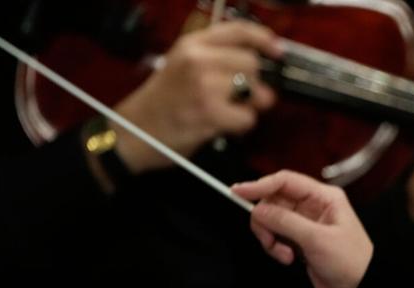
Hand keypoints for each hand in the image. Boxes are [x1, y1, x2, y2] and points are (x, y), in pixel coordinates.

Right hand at [113, 20, 283, 172]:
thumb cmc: (163, 101)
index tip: (277, 51)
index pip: (238, 30)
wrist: (135, 131)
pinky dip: (241, 125)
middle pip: (253, 64)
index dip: (264, 39)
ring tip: (230, 110)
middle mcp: (198, 60)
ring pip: (256, 91)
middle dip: (255, 83)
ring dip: (251, 106)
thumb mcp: (182, 64)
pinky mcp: (210, 113)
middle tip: (242, 96)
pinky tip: (223, 124)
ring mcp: (204, 86)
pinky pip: (248, 118)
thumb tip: (259, 58)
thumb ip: (215, 56)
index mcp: (192, 44)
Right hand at [232, 170, 372, 287]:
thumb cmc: (353, 262)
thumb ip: (286, 222)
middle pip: (273, 201)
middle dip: (265, 220)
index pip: (285, 181)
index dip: (259, 185)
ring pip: (271, 220)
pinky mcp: (300, 241)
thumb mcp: (317, 239)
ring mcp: (305, 225)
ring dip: (270, 238)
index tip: (239, 191)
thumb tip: (259, 209)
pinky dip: (275, 248)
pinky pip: (276, 237)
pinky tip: (288, 258)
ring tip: (284, 253)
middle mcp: (313, 207)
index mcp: (324, 197)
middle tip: (269, 238)